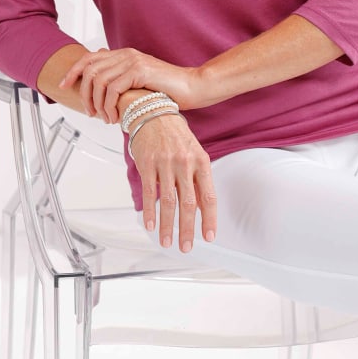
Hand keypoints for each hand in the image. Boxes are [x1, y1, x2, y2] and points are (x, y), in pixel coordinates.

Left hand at [58, 47, 204, 122]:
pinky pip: (112, 89)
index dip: (73, 72)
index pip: (89, 58)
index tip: (62, 86)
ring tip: (105, 118)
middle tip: (90, 113)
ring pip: (98, 81)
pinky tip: (115, 118)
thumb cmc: (168, 89)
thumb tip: (101, 87)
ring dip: (97, 104)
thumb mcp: (139, 83)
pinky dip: (109, 106)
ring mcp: (132, 61)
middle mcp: (126, 54)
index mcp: (124, 55)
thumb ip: (122, 80)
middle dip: (84, 94)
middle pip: (89, 70)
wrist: (192, 86)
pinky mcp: (139, 71)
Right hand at [130, 110, 216, 252]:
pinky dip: (150, 211)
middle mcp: (185, 163)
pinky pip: (150, 192)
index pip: (208, 196)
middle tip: (186, 247)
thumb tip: (200, 207)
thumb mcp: (194, 152)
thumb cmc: (175, 134)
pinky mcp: (148, 164)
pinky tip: (150, 224)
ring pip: (168, 201)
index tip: (209, 236)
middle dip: (187, 229)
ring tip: (167, 242)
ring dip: (167, 225)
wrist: (153, 111)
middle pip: (188, 203)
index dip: (209, 219)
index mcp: (201, 161)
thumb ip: (197, 178)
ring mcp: (166, 163)